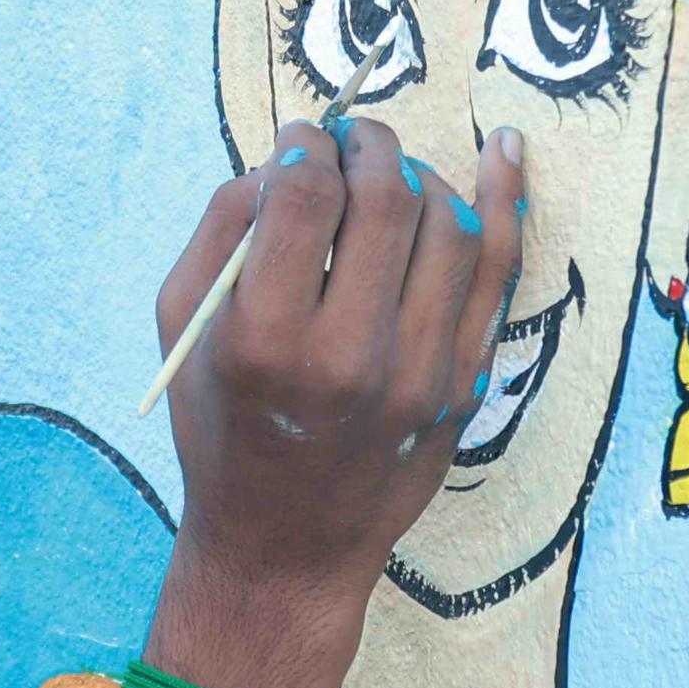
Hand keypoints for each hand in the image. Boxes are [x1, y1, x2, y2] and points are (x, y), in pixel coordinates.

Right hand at [150, 113, 526, 687]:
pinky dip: (505, 201)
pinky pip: (500, 273)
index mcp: (267, 340)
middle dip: (367, 147)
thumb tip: (289, 157)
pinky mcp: (464, 383)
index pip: (306, 198)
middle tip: (350, 140)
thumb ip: (225, 228)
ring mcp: (421, 373)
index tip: (301, 141)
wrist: (286, 547)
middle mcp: (350, 356)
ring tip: (390, 176)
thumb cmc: (224, 429)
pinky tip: (504, 149)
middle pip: (386, 200)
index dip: (305, 146)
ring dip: (420, 176)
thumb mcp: (183, 329)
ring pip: (450, 225)